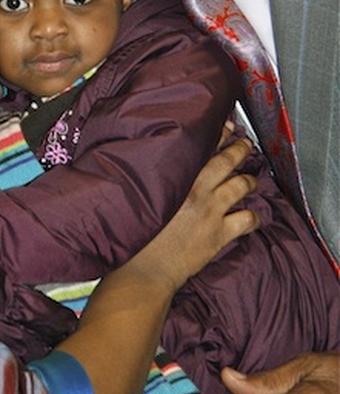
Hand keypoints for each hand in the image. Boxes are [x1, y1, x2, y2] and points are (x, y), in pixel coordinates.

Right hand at [135, 137, 259, 291]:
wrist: (145, 267)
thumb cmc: (138, 231)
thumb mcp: (144, 193)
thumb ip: (157, 177)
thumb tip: (163, 165)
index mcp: (177, 176)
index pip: (203, 147)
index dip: (219, 134)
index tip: (226, 127)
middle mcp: (197, 189)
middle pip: (226, 161)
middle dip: (239, 149)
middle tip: (245, 144)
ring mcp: (211, 211)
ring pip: (240, 186)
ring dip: (250, 179)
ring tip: (252, 177)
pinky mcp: (219, 234)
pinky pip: (247, 220)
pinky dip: (254, 217)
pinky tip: (254, 216)